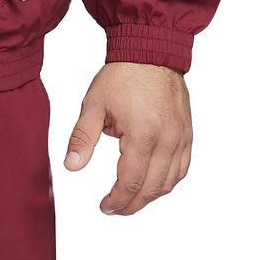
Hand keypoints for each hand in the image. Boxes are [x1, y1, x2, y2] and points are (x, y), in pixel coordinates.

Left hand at [63, 61, 192, 215]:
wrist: (149, 51)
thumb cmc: (121, 75)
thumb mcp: (94, 105)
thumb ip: (82, 138)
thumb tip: (71, 166)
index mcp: (143, 134)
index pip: (131, 181)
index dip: (117, 199)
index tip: (104, 206)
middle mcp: (167, 140)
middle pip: (152, 188)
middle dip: (132, 203)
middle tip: (114, 208)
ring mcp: (181, 138)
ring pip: (170, 182)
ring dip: (150, 196)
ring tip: (130, 199)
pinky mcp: (187, 134)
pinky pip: (181, 168)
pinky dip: (167, 181)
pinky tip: (152, 183)